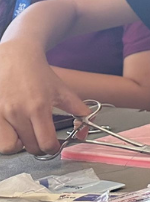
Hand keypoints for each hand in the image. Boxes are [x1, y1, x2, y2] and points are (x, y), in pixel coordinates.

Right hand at [0, 40, 90, 155]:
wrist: (15, 57)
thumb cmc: (39, 74)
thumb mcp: (62, 89)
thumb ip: (77, 108)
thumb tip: (86, 126)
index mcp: (38, 108)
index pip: (46, 143)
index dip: (53, 148)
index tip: (54, 145)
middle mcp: (17, 113)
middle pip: (29, 148)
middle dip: (38, 147)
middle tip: (40, 138)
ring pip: (7, 146)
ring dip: (18, 144)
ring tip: (23, 134)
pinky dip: (4, 136)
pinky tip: (11, 127)